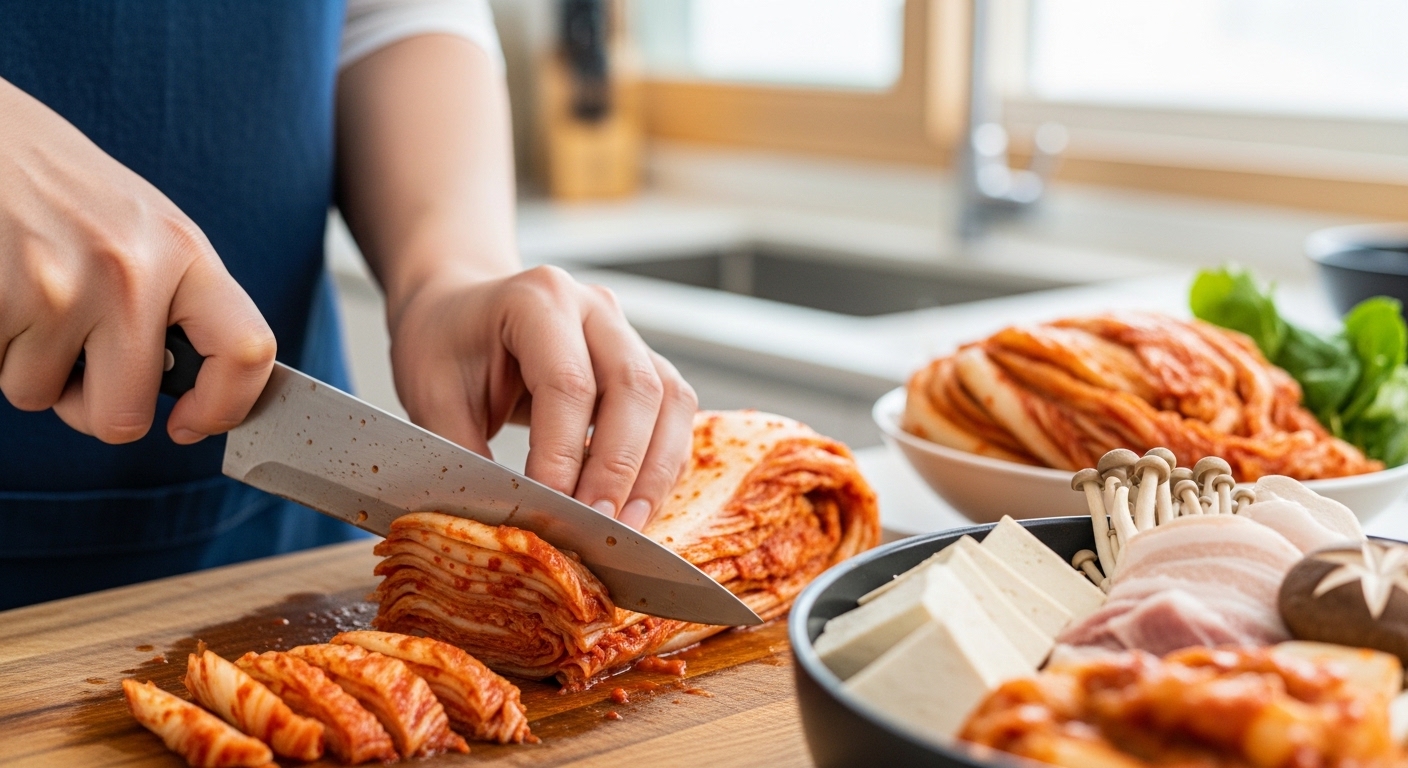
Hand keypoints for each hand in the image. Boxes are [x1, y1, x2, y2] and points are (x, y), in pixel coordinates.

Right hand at [0, 78, 275, 443]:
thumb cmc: (61, 188)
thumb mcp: (143, 226)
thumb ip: (177, 298)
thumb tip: (201, 388)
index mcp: (184, 251)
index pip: (247, 350)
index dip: (225, 407)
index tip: (191, 423)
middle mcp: (132, 270)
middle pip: (124, 414)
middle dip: (90, 407)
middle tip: (72, 361)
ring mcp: (62, 286)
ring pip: (40, 396)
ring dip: (26, 366)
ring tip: (24, 298)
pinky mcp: (0, 296)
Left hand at [388, 265, 697, 529]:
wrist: (458, 310)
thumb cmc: (444, 346)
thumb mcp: (432, 397)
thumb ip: (464, 456)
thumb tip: (502, 521)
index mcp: (537, 300)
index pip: (567, 383)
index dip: (564, 454)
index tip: (554, 510)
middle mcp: (594, 309)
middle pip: (634, 388)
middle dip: (619, 469)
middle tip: (598, 527)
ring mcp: (627, 333)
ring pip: (668, 401)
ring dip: (654, 471)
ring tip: (628, 527)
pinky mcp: (645, 364)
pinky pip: (673, 414)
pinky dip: (662, 464)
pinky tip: (639, 503)